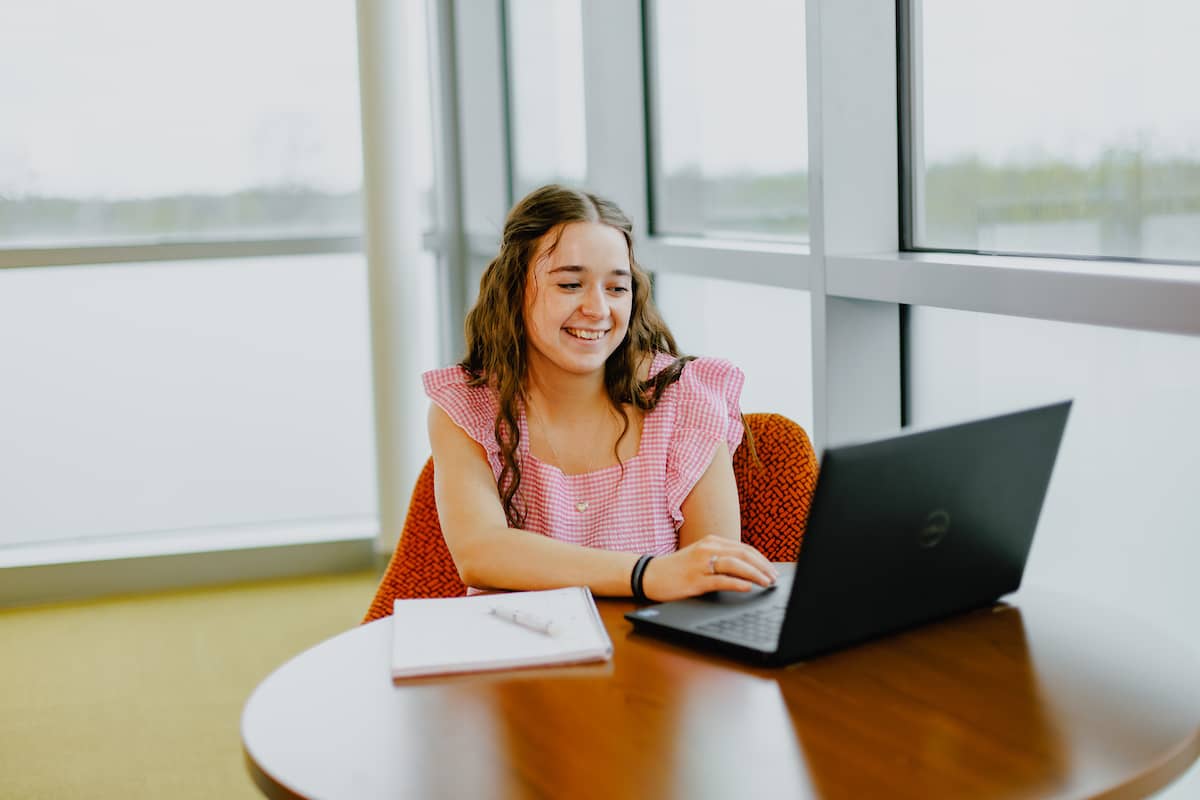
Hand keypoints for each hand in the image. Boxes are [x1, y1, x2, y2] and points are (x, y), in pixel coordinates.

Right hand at [640, 535, 778, 601]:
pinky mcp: (695, 579)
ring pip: (735, 565)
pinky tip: (747, 587)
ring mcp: (701, 563)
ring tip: (767, 583)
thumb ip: (721, 558)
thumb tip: (747, 569)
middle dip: (763, 567)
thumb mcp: (701, 556)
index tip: (772, 570)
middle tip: (774, 578)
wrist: (650, 574)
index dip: (762, 560)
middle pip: (743, 555)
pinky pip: (720, 579)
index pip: (744, 549)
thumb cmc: (677, 568)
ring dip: (755, 574)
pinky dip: (737, 582)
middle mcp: (708, 548)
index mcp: (711, 541)